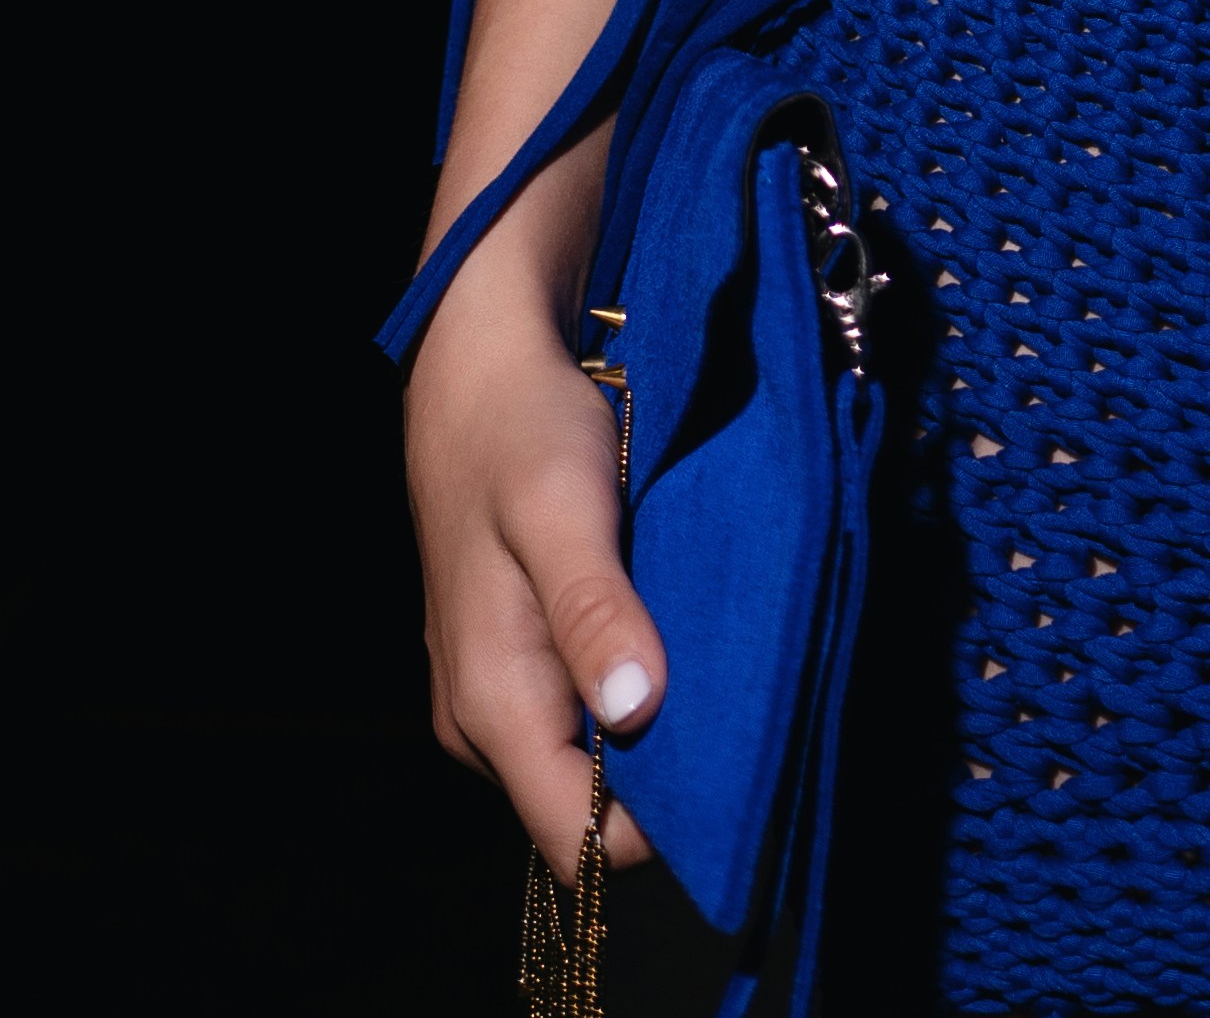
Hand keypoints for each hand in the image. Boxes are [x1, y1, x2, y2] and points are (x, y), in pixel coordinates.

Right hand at [406, 242, 668, 883]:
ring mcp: (490, 696)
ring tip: (702, 658)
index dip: (655, 827)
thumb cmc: (522, 428)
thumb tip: (635, 713)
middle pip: (583, 810)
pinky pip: (575, 717)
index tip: (730, 769)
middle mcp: (479, 724)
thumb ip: (593, 611)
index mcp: (490, 704)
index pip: (578, 840)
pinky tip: (664, 636)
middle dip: (659, 779)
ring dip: (645, 729)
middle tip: (733, 701)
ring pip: (582, 765)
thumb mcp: (563, 507)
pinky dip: (625, 691)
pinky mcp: (510, 664)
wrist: (476, 368)